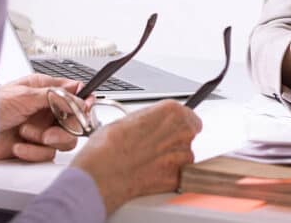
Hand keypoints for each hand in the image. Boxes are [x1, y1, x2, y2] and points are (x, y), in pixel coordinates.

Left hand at [0, 73, 85, 161]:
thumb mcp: (24, 96)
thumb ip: (55, 95)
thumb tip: (78, 93)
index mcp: (43, 89)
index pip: (73, 94)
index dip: (82, 102)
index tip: (85, 109)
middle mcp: (44, 110)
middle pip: (74, 120)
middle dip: (64, 127)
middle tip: (51, 129)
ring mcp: (40, 130)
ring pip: (65, 139)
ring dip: (47, 140)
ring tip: (29, 135)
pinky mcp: (33, 149)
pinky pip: (47, 154)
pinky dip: (33, 151)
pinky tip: (19, 145)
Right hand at [72, 100, 202, 214]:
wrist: (101, 175)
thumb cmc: (108, 147)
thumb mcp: (128, 119)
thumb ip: (150, 120)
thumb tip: (151, 124)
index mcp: (171, 112)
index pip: (188, 115)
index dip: (177, 123)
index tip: (169, 128)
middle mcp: (181, 132)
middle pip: (189, 134)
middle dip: (175, 140)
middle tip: (155, 146)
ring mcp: (181, 156)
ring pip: (185, 155)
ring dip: (173, 158)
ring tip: (149, 161)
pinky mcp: (177, 178)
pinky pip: (179, 175)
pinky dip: (168, 176)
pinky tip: (150, 174)